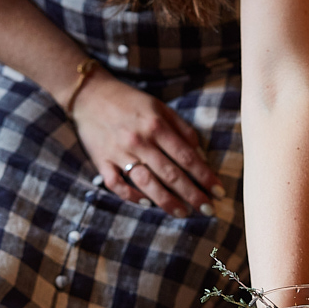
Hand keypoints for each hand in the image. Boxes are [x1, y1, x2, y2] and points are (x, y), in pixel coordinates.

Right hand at [69, 71, 223, 216]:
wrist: (90, 94)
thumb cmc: (129, 101)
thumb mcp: (159, 107)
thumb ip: (182, 129)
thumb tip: (200, 154)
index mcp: (156, 126)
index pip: (187, 157)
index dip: (205, 176)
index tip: (218, 191)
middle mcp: (140, 141)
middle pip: (170, 174)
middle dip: (192, 194)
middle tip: (208, 209)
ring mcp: (119, 152)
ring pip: (146, 183)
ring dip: (166, 201)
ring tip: (182, 213)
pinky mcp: (102, 161)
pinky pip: (117, 185)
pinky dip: (131, 196)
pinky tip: (146, 204)